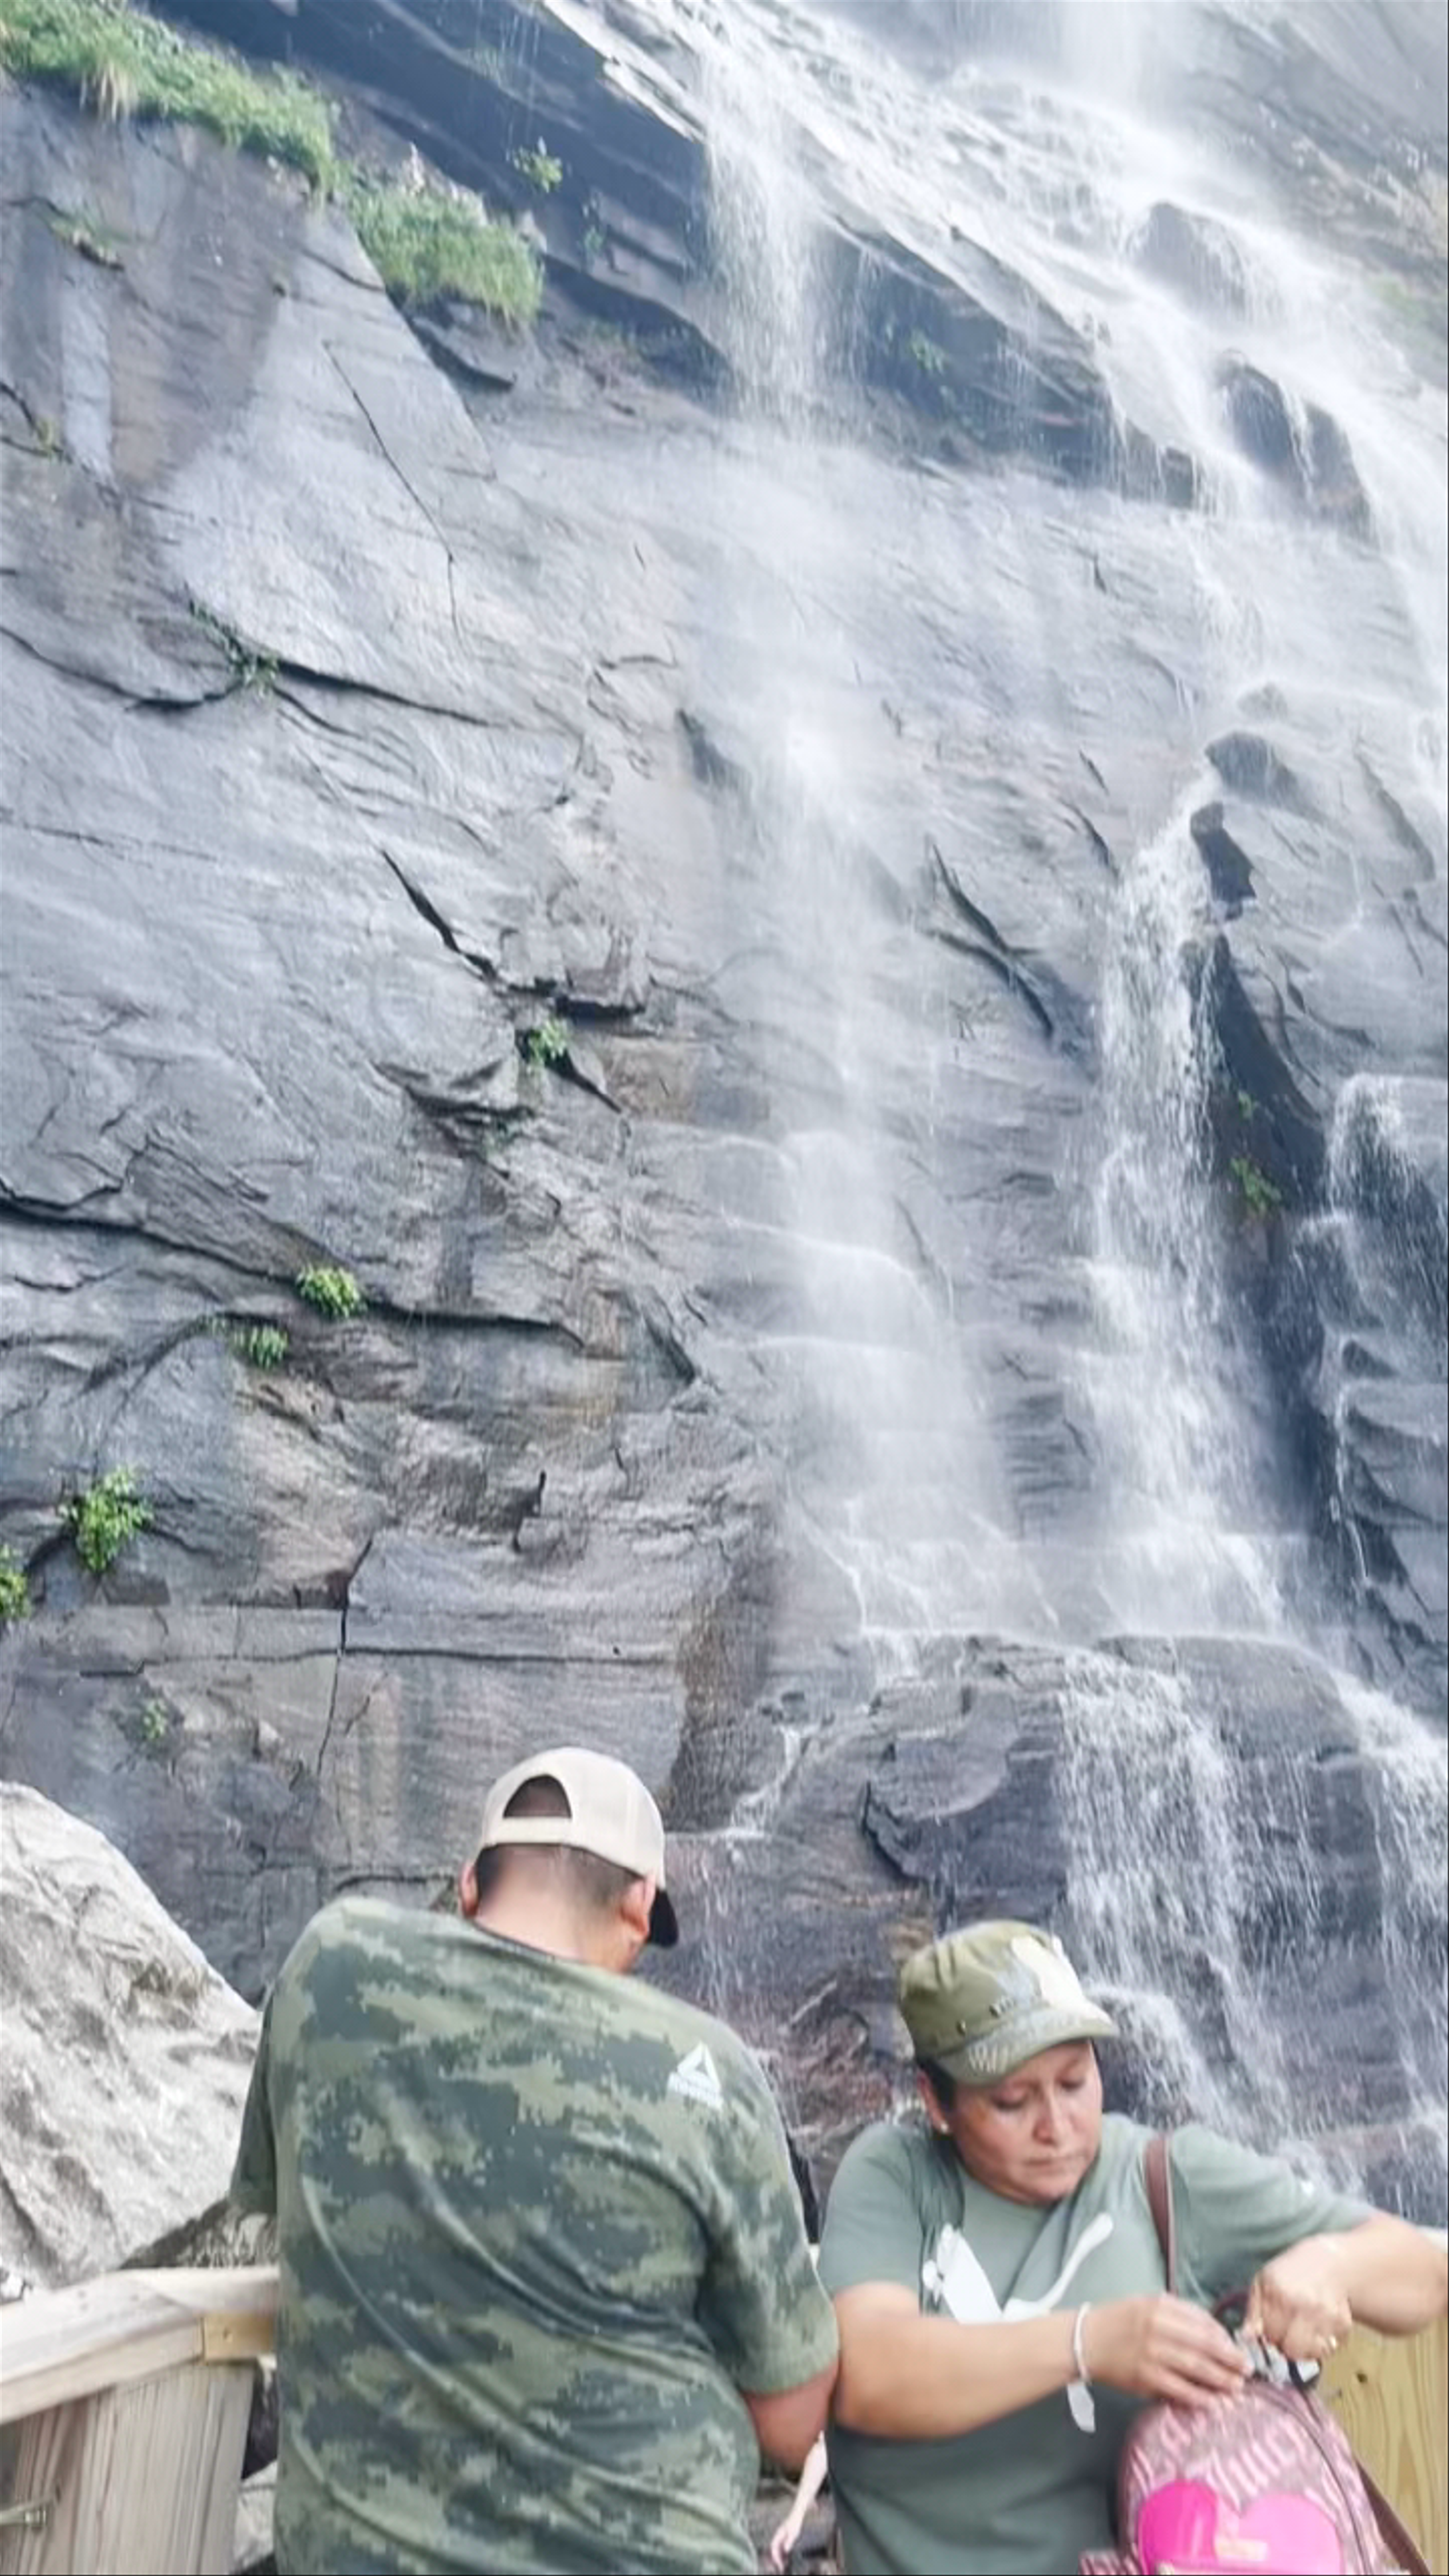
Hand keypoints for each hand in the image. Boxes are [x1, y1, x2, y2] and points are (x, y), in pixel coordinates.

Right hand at [767, 2509, 804, 2571]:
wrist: (798, 2513)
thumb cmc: (795, 2521)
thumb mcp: (794, 2532)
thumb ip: (789, 2541)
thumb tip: (786, 2549)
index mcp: (779, 2534)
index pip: (774, 2547)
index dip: (775, 2556)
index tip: (779, 2564)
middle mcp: (779, 2535)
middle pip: (775, 2549)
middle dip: (777, 2558)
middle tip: (781, 2567)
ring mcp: (782, 2536)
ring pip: (778, 2549)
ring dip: (780, 2557)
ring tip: (783, 2564)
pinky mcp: (786, 2537)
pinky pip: (782, 2547)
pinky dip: (783, 2553)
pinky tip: (787, 2557)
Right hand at [1087, 2296, 1253, 2407]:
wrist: (1086, 2340)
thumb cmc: (1120, 2321)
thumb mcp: (1148, 2304)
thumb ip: (1179, 2315)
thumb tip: (1214, 2334)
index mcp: (1160, 2306)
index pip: (1202, 2322)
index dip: (1224, 2338)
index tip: (1238, 2348)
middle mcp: (1158, 2328)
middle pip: (1204, 2345)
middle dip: (1230, 2359)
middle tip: (1248, 2369)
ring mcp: (1152, 2354)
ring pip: (1195, 2368)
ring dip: (1221, 2380)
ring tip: (1237, 2387)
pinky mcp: (1145, 2378)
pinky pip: (1179, 2390)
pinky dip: (1199, 2398)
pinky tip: (1214, 2403)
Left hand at [1243, 2237, 1352, 2366]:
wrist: (1329, 2263)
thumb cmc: (1290, 2275)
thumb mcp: (1263, 2282)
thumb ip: (1253, 2312)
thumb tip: (1247, 2339)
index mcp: (1278, 2293)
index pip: (1269, 2336)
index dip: (1269, 2336)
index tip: (1272, 2328)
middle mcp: (1304, 2304)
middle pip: (1292, 2350)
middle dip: (1288, 2346)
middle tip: (1288, 2333)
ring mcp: (1326, 2315)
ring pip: (1312, 2354)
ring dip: (1306, 2348)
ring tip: (1303, 2330)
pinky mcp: (1343, 2324)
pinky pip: (1331, 2348)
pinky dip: (1324, 2343)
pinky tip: (1319, 2326)